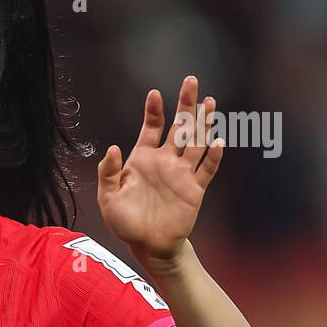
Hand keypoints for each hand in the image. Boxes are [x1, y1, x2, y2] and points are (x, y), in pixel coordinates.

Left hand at [97, 75, 223, 267]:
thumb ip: (108, 173)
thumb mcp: (108, 197)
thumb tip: (113, 148)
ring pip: (196, 142)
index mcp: (143, 159)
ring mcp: (182, 173)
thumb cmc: (125, 221)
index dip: (154, 111)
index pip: (151, 128)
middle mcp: (165, 161)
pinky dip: (214, 156)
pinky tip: (218, 140)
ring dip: (204, 122)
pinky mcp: (195, 189)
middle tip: (191, 80)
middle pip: (179, 127)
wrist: (148, 245)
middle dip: (186, 104)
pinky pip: (207, 169)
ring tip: (210, 101)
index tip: (154, 94)